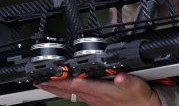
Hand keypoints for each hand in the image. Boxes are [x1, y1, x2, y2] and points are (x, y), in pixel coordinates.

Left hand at [35, 74, 159, 105]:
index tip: (49, 77)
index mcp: (102, 91)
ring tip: (44, 85)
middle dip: (52, 86)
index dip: (62, 81)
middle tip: (37, 81)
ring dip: (56, 90)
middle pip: (68, 91)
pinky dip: (67, 92)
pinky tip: (63, 90)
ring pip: (71, 95)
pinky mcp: (97, 103)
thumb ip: (127, 80)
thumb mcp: (137, 86)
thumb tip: (120, 76)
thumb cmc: (140, 98)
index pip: (77, 85)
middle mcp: (95, 97)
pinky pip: (77, 97)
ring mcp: (95, 101)